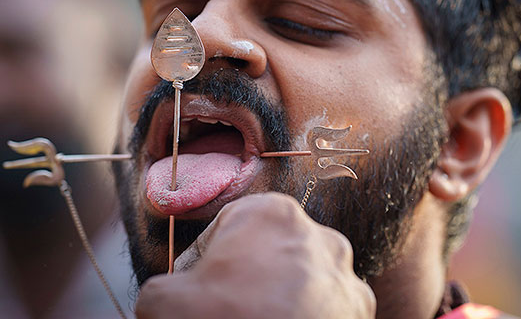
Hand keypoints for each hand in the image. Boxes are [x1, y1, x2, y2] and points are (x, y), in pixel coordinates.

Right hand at [135, 192, 375, 318]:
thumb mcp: (165, 300)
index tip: (198, 287)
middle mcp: (315, 232)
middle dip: (248, 276)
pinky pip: (328, 304)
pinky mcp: (359, 306)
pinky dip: (310, 314)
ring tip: (261, 318)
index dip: (206, 259)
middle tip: (229, 307)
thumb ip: (161, 286)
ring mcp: (342, 270)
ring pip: (300, 276)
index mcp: (271, 212)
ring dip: (281, 294)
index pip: (227, 227)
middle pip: (268, 250)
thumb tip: (165, 297)